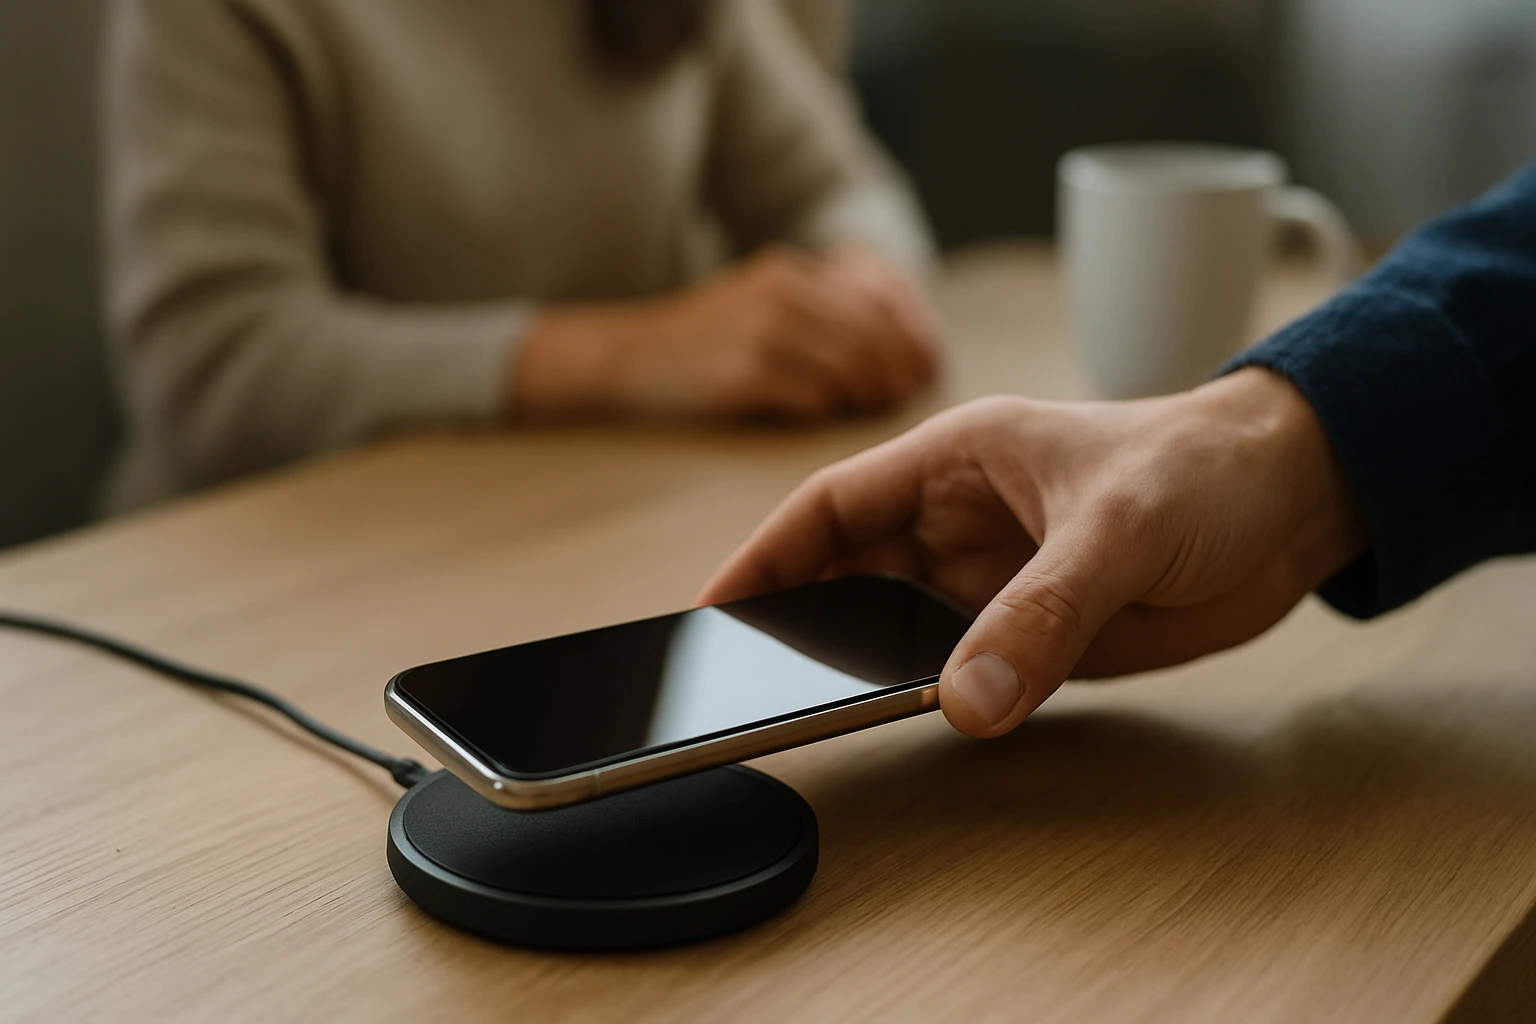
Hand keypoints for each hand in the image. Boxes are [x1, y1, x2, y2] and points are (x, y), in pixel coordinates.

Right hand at [510, 247, 938, 419]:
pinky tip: (823, 416)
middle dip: (898, 370)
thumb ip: (820, 313)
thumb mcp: (759, 303)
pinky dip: (829, 410)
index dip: (912, 334)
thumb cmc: (702, 342)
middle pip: (873, 335)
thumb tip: (896, 346)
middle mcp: (781, 293)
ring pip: (850, 367)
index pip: (879, 296)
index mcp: (790, 271)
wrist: (625, 356)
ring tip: (867, 410)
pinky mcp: (742, 375)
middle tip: (902, 397)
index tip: (923, 364)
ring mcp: (761, 332)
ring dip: (868, 395)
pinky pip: (813, 397)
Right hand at [698, 369, 1367, 737]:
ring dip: (861, 666)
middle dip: (796, 621)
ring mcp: (994, 580)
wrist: (1299, 502)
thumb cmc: (1205, 467)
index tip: (713, 609)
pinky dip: (930, 696)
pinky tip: (907, 720)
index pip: (831, 505)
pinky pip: (961, 669)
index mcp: (957, 461)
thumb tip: (966, 701)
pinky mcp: (1035, 632)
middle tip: (741, 681)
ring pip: (897, 629)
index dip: (764, 554)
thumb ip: (1043, 613)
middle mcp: (960, 522)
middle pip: (848, 575)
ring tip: (807, 709)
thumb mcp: (1116, 528)